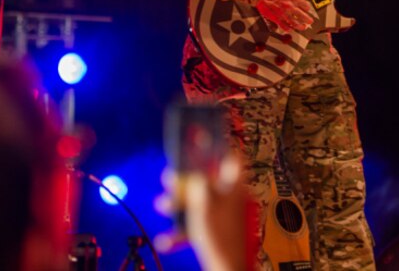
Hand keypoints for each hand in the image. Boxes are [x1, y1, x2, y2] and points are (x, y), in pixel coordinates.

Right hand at [155, 154, 255, 270]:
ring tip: (162, 206)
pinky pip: (199, 224)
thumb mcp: (204, 202)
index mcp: (236, 185)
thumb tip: (195, 167)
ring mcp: (226, 215)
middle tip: (169, 178)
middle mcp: (233, 197)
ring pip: (200, 202)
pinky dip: (183, 230)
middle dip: (185, 180)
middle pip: (209, 180)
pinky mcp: (218, 230)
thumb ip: (198, 181)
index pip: (231, 157)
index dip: (217, 147)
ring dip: (179, 205)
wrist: (226, 267)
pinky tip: (167, 240)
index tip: (201, 140)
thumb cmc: (219, 235)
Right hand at [255, 0, 315, 31]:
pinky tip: (291, 29)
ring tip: (303, 27)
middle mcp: (290, 6)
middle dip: (308, 19)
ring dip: (301, 26)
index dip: (307, 8)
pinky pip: (285, 26)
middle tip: (310, 21)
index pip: (305, 5)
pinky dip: (289, 29)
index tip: (307, 9)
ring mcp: (284, 14)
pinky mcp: (277, 19)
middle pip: (303, 16)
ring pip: (295, 23)